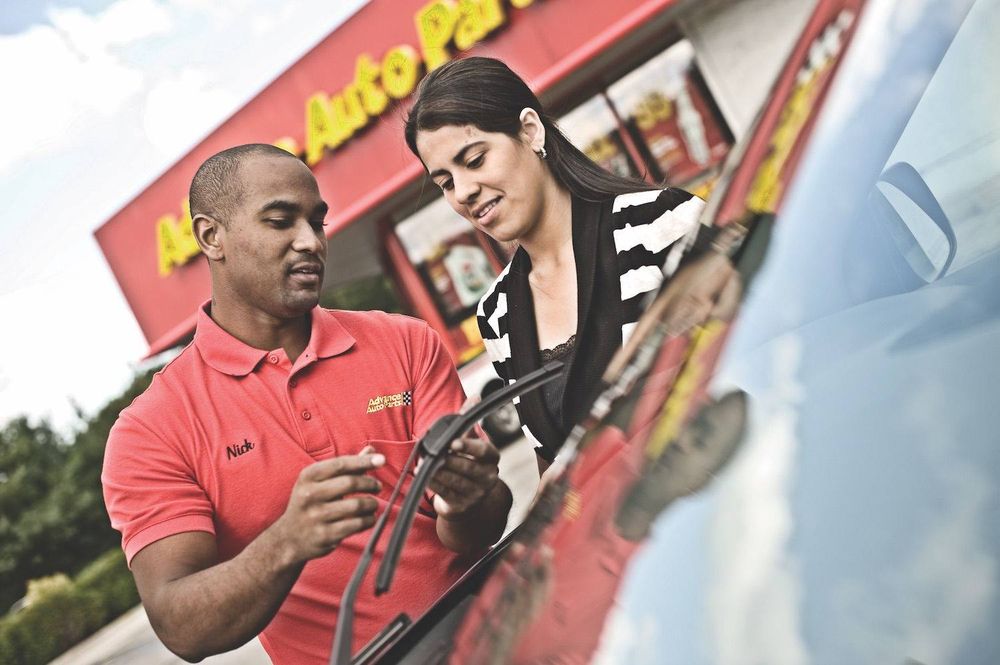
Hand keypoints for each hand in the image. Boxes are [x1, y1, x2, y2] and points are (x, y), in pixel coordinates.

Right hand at [272, 448, 384, 563]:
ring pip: (356, 505)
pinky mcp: (325, 535)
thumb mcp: (320, 481)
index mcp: (308, 477)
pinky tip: (369, 518)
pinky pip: (356, 524)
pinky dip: (368, 520)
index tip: (381, 460)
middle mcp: (309, 495)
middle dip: (370, 483)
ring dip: (371, 504)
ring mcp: (316, 516)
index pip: (341, 464)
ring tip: (372, 504)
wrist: (289, 538)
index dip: (364, 461)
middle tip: (377, 486)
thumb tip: (372, 450)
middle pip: (350, 483)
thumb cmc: (310, 503)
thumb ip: (346, 466)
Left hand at [429, 433, 500, 519]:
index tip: (453, 443)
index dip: (468, 446)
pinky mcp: (462, 505)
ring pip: (454, 480)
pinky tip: (423, 475)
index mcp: (491, 459)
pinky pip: (445, 492)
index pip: (483, 450)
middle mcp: (488, 477)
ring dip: (437, 471)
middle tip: (434, 453)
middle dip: (448, 460)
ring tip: (425, 463)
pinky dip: (433, 482)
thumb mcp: (471, 446)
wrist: (470, 497)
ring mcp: (476, 493)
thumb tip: (465, 407)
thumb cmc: (468, 464)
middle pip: (467, 467)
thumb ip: (467, 428)